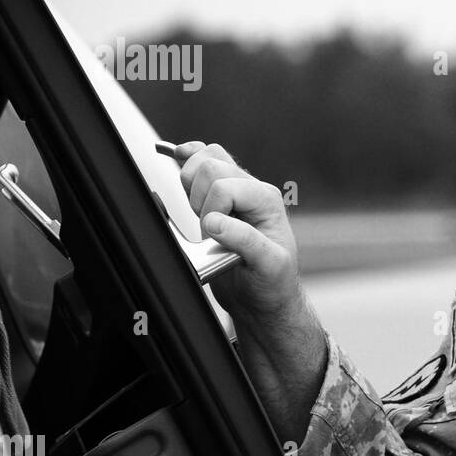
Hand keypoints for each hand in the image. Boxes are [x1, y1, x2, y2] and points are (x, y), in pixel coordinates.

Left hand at [172, 140, 326, 440]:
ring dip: (206, 214)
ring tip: (215, 238)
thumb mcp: (216, 214)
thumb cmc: (238, 263)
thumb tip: (184, 149)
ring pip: (223, 189)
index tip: (192, 202)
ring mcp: (271, 226)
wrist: (262, 305)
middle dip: (194, 194)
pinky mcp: (272, 258)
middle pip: (212, 168)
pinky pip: (245, 234)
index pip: (211, 154)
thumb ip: (205, 182)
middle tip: (203, 226)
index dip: (190, 173)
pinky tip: (216, 232)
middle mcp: (264, 198)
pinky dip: (227, 231)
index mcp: (251, 186)